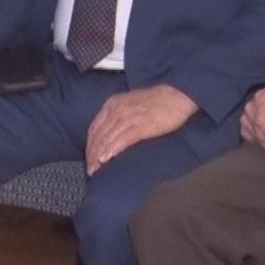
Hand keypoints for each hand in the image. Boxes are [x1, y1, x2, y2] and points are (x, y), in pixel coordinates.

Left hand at [85, 85, 199, 174]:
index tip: (88, 159)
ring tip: (96, 170)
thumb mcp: (129, 105)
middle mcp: (116, 110)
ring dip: (99, 156)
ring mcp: (127, 117)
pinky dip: (112, 150)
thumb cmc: (155, 102)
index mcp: (112, 104)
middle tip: (90, 170)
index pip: (94, 128)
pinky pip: (122, 139)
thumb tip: (109, 136)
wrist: (176, 95)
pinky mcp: (140, 125)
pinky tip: (107, 159)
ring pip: (107, 139)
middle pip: (98, 136)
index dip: (89, 146)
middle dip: (92, 155)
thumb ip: (117, 117)